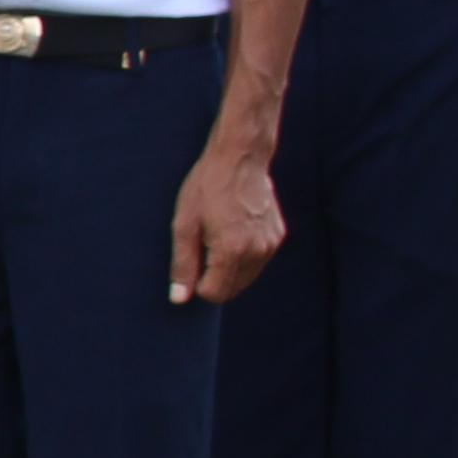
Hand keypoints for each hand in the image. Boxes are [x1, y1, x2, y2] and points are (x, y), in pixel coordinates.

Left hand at [174, 133, 284, 305]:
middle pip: (232, 289)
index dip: (197, 285)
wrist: (240, 159)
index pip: (215, 294)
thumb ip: (183, 264)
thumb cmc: (206, 188)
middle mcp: (257, 251)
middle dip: (213, 279)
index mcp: (232, 250)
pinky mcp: (278, 236)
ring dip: (229, 269)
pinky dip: (243, 256)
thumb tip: (179, 299)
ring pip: (247, 278)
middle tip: (201, 247)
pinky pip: (258, 261)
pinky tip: (233, 230)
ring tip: (216, 236)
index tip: (191, 262)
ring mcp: (271, 244)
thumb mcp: (184, 224)